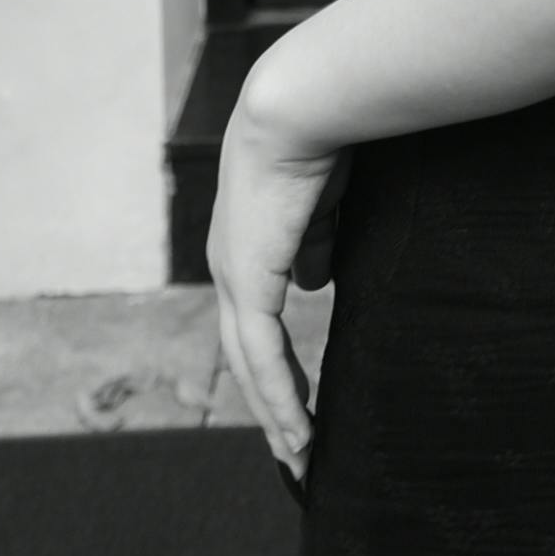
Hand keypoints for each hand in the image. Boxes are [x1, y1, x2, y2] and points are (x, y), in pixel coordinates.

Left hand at [206, 81, 346, 483]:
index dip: (275, 362)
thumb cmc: (324, 128)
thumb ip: (317, 238)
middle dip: (271, 402)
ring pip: (250, 365)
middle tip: (295, 448)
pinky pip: (265, 358)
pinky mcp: (251, 283)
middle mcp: (230, 263)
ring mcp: (234, 275)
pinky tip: (300, 432)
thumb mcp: (324, 196)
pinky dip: (281, 399)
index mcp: (247, 239)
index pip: (255, 317)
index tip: (300, 397)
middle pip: (246, 353)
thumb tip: (315, 279)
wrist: (303, 102)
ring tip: (300, 454)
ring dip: (275, 413)